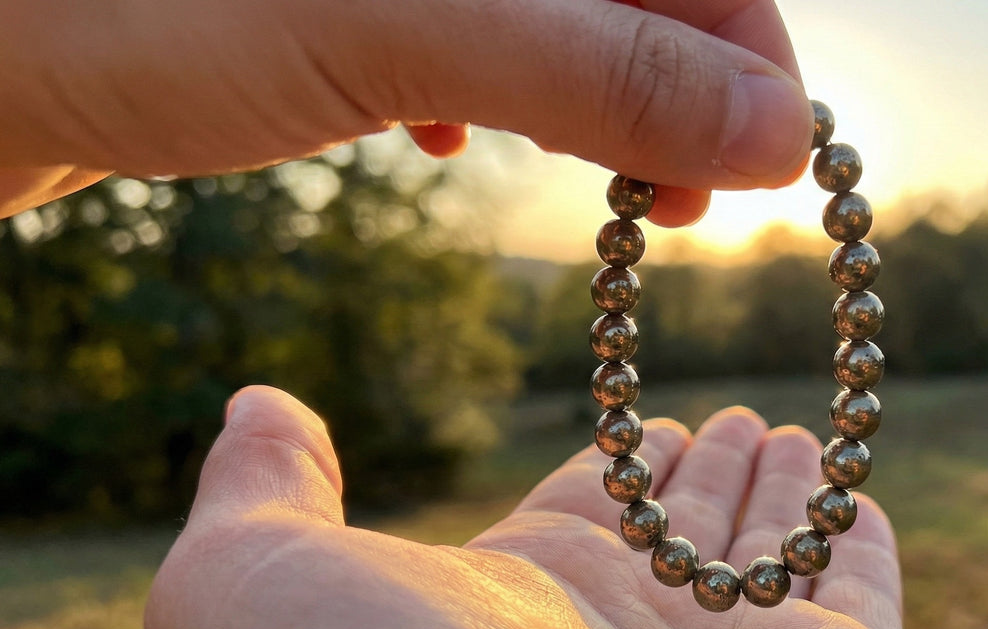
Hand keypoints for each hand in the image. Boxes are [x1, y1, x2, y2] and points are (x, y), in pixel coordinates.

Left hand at [0, 0, 813, 222]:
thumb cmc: (158, 9)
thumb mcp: (404, 32)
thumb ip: (599, 68)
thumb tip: (784, 136)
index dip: (752, 52)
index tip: (770, 171)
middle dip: (683, 89)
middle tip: (685, 207)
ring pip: (574, 15)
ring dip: (601, 102)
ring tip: (604, 187)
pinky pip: (487, 33)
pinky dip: (498, 94)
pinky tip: (443, 136)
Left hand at [144, 386, 933, 628]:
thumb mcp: (255, 596)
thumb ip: (261, 496)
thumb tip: (259, 406)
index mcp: (507, 622)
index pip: (577, 523)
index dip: (612, 471)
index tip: (644, 422)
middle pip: (677, 539)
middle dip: (705, 473)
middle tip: (736, 415)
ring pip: (768, 559)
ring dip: (782, 493)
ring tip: (786, 429)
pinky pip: (859, 597)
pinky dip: (858, 543)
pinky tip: (855, 498)